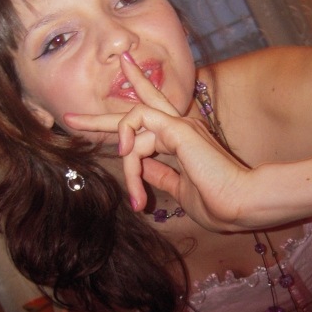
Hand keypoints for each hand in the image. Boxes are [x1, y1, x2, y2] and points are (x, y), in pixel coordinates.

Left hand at [64, 52, 253, 229]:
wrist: (241, 204)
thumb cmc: (218, 203)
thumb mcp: (180, 189)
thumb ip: (161, 175)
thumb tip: (142, 167)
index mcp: (183, 141)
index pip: (151, 120)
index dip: (126, 117)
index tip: (104, 111)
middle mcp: (181, 127)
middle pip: (137, 108)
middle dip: (101, 116)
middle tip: (69, 117)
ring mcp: (180, 125)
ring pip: (134, 130)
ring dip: (129, 168)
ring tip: (137, 199)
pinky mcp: (178, 128)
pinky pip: (139, 121)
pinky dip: (127, 139)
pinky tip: (128, 159)